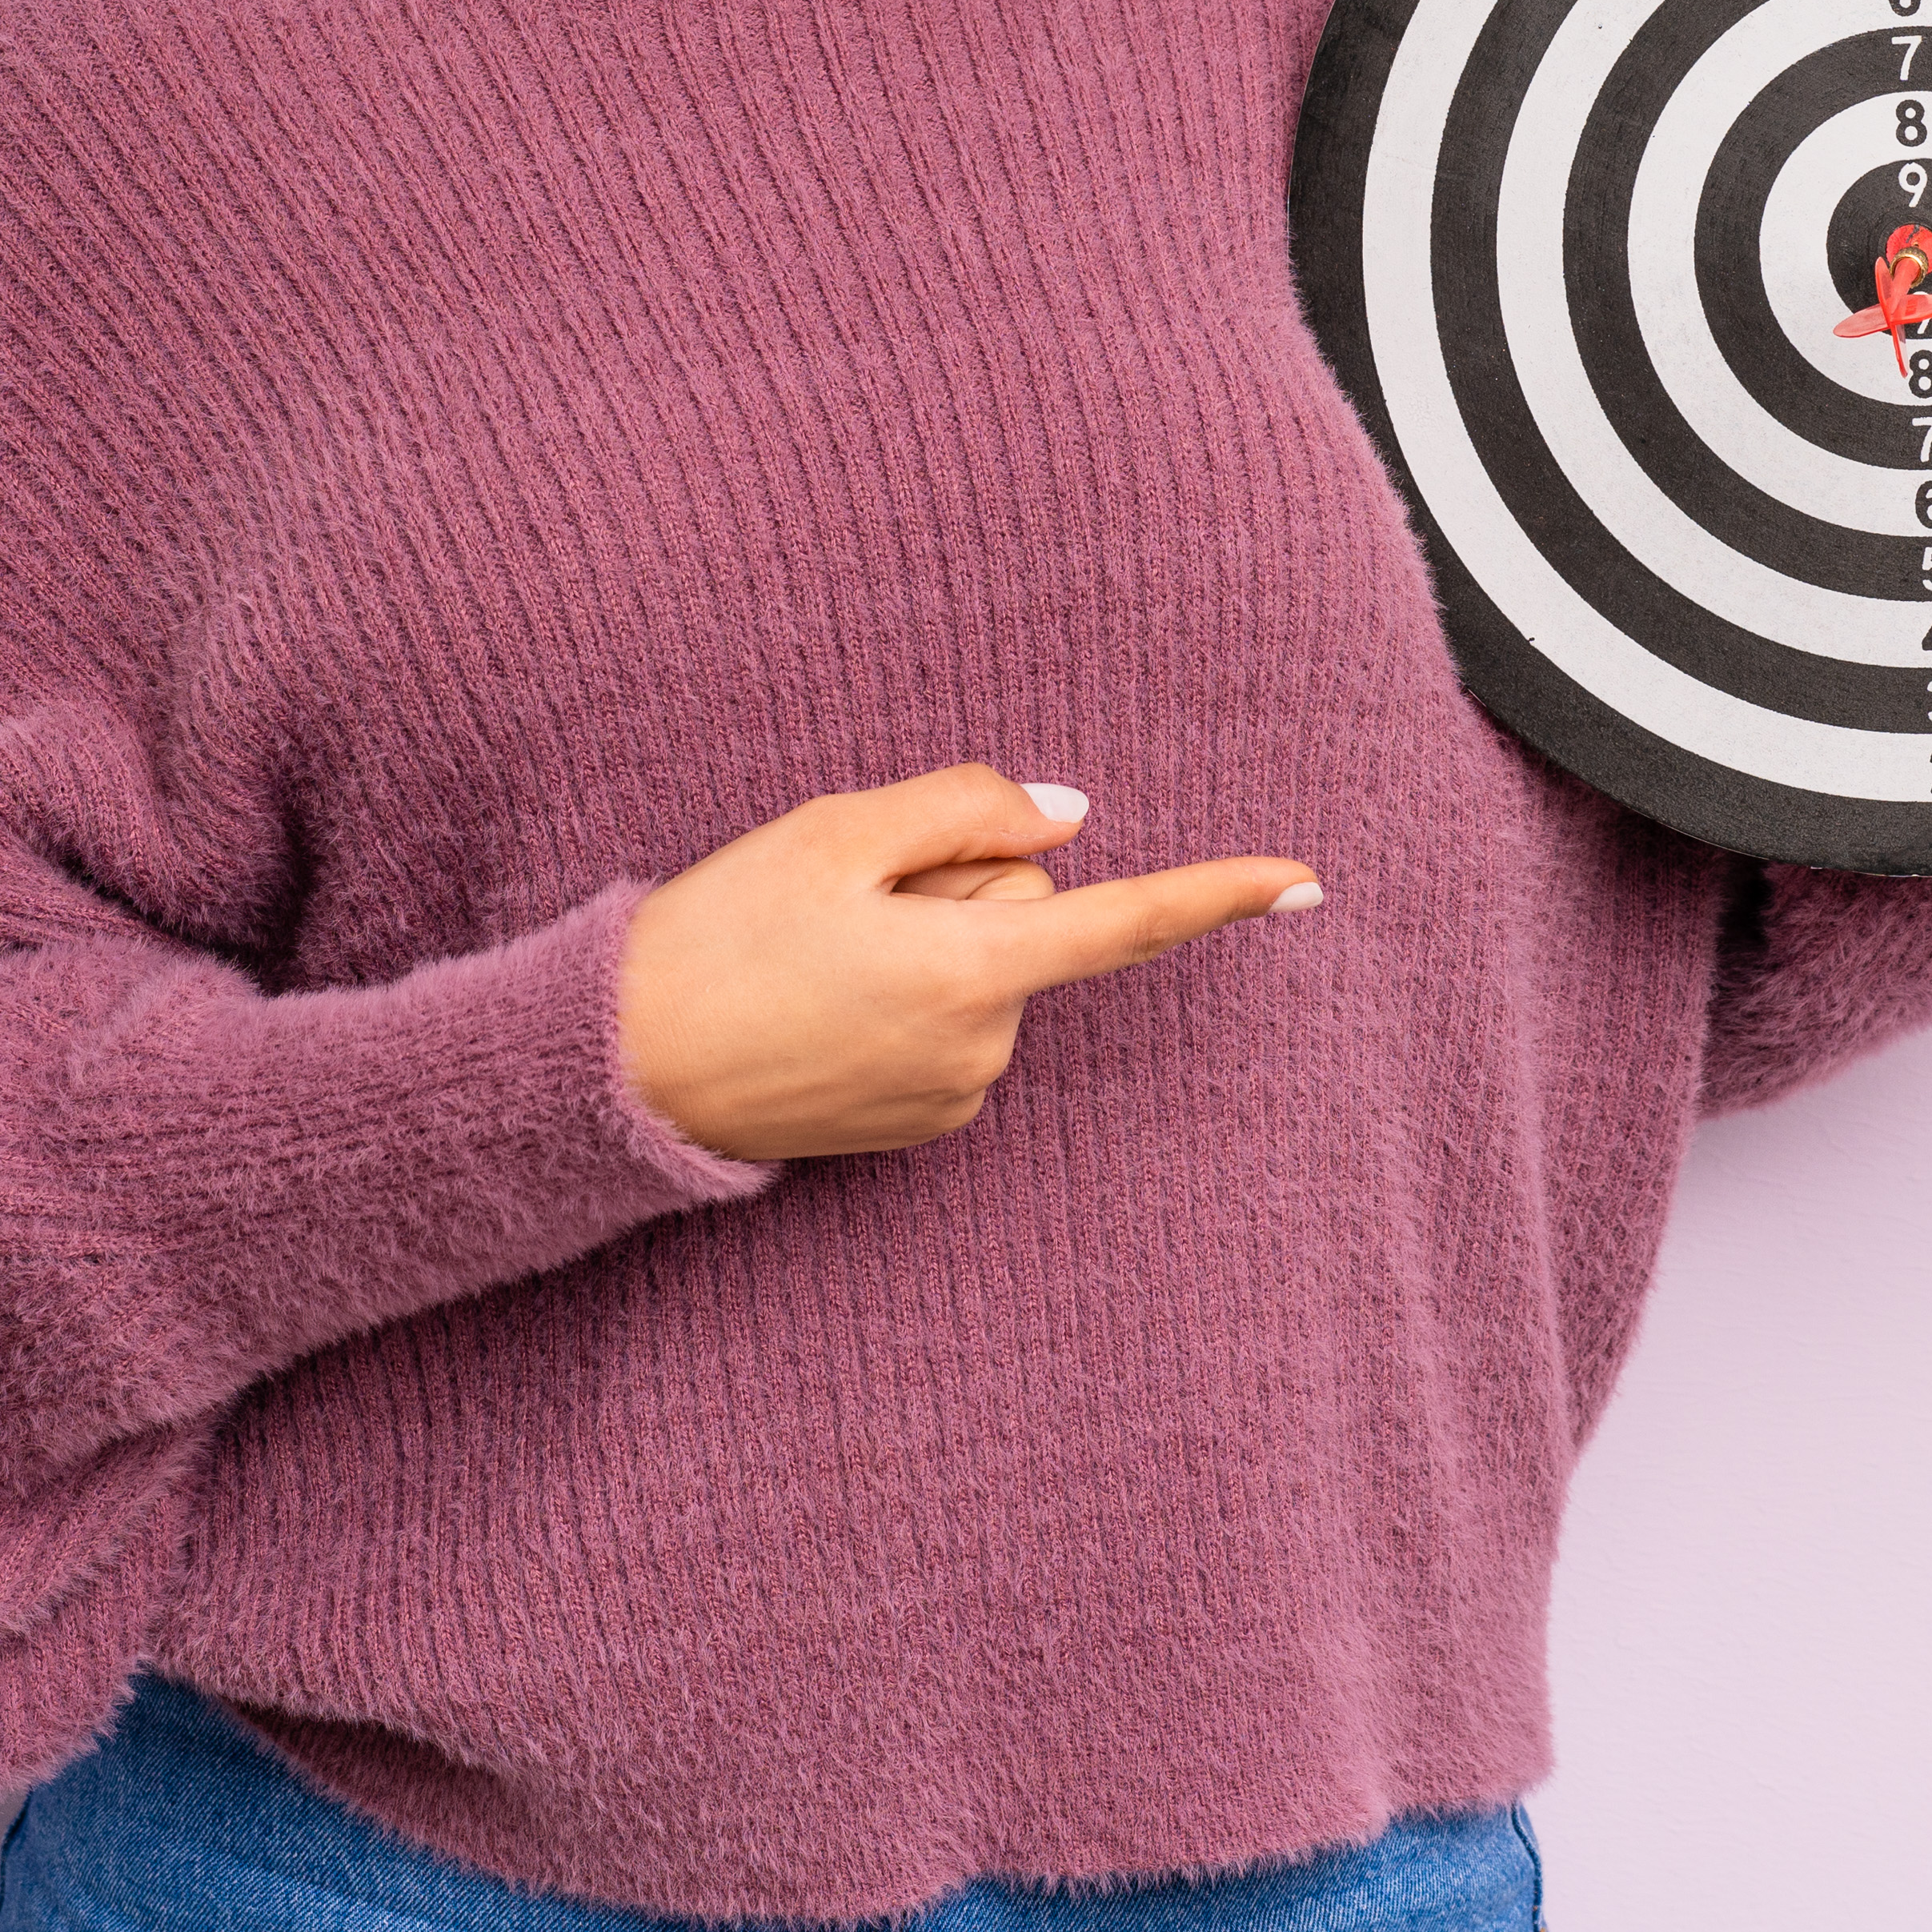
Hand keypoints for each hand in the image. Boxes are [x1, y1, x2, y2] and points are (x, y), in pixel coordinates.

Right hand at [613, 765, 1318, 1161]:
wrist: (626, 1069)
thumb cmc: (718, 936)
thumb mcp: (832, 834)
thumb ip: (966, 808)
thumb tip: (1068, 820)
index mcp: (969, 972)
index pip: (1121, 923)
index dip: (1218, 896)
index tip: (1305, 880)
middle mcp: (981, 1049)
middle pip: (1019, 915)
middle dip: (952, 884)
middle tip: (838, 900)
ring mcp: (954, 1095)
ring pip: (982, 969)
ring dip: (920, 942)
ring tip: (813, 957)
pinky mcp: (922, 1123)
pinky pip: (950, 1021)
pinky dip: (901, 994)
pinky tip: (819, 1001)